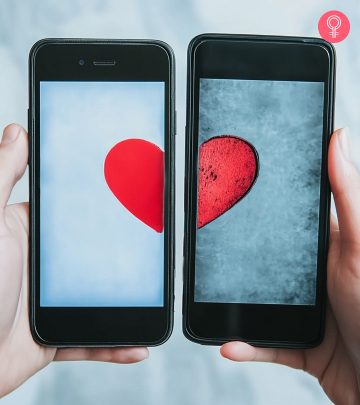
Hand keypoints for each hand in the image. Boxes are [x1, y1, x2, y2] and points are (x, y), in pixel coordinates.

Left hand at [0, 124, 148, 397]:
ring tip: (157, 292)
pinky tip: (138, 344)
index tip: (129, 191)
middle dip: (124, 249)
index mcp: (28, 235)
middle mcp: (41, 268)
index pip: (71, 213)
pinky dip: (116, 344)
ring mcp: (50, 303)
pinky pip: (92, 339)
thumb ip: (2, 177)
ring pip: (100, 297)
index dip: (100, 202)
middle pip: (93, 254)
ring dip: (128, 298)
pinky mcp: (54, 335)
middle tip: (156, 240)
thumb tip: (17, 133)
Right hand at [221, 128, 359, 404]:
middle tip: (212, 245)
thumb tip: (338, 140)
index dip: (266, 206)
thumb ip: (346, 195)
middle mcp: (315, 277)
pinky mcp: (301, 343)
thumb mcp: (358, 244)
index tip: (239, 190)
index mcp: (328, 248)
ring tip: (210, 296)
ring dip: (238, 306)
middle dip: (241, 256)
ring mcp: (307, 310)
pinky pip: (268, 343)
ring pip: (262, 303)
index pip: (292, 221)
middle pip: (269, 261)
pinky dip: (248, 346)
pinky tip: (230, 344)